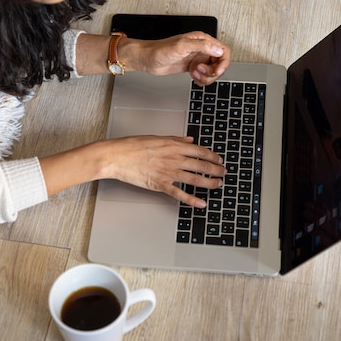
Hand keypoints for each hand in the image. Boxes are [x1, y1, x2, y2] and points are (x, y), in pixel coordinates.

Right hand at [101, 135, 225, 206]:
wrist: (117, 156)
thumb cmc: (132, 146)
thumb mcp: (156, 137)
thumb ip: (175, 139)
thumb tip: (189, 140)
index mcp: (173, 145)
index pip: (200, 151)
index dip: (212, 156)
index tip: (219, 159)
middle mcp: (174, 158)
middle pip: (202, 165)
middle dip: (216, 170)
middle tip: (223, 173)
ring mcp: (168, 173)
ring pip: (195, 179)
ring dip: (210, 183)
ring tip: (218, 185)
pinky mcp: (160, 185)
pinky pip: (180, 194)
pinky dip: (192, 200)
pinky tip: (201, 203)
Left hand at [124, 32, 230, 85]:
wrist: (147, 59)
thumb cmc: (160, 50)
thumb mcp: (181, 46)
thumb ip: (201, 46)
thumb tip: (218, 50)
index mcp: (202, 40)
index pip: (223, 50)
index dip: (223, 63)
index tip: (216, 71)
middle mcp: (201, 49)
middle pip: (219, 63)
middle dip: (212, 72)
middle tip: (199, 72)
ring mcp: (197, 58)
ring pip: (212, 71)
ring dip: (205, 77)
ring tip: (193, 74)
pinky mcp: (192, 67)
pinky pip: (204, 76)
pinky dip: (201, 80)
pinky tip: (193, 78)